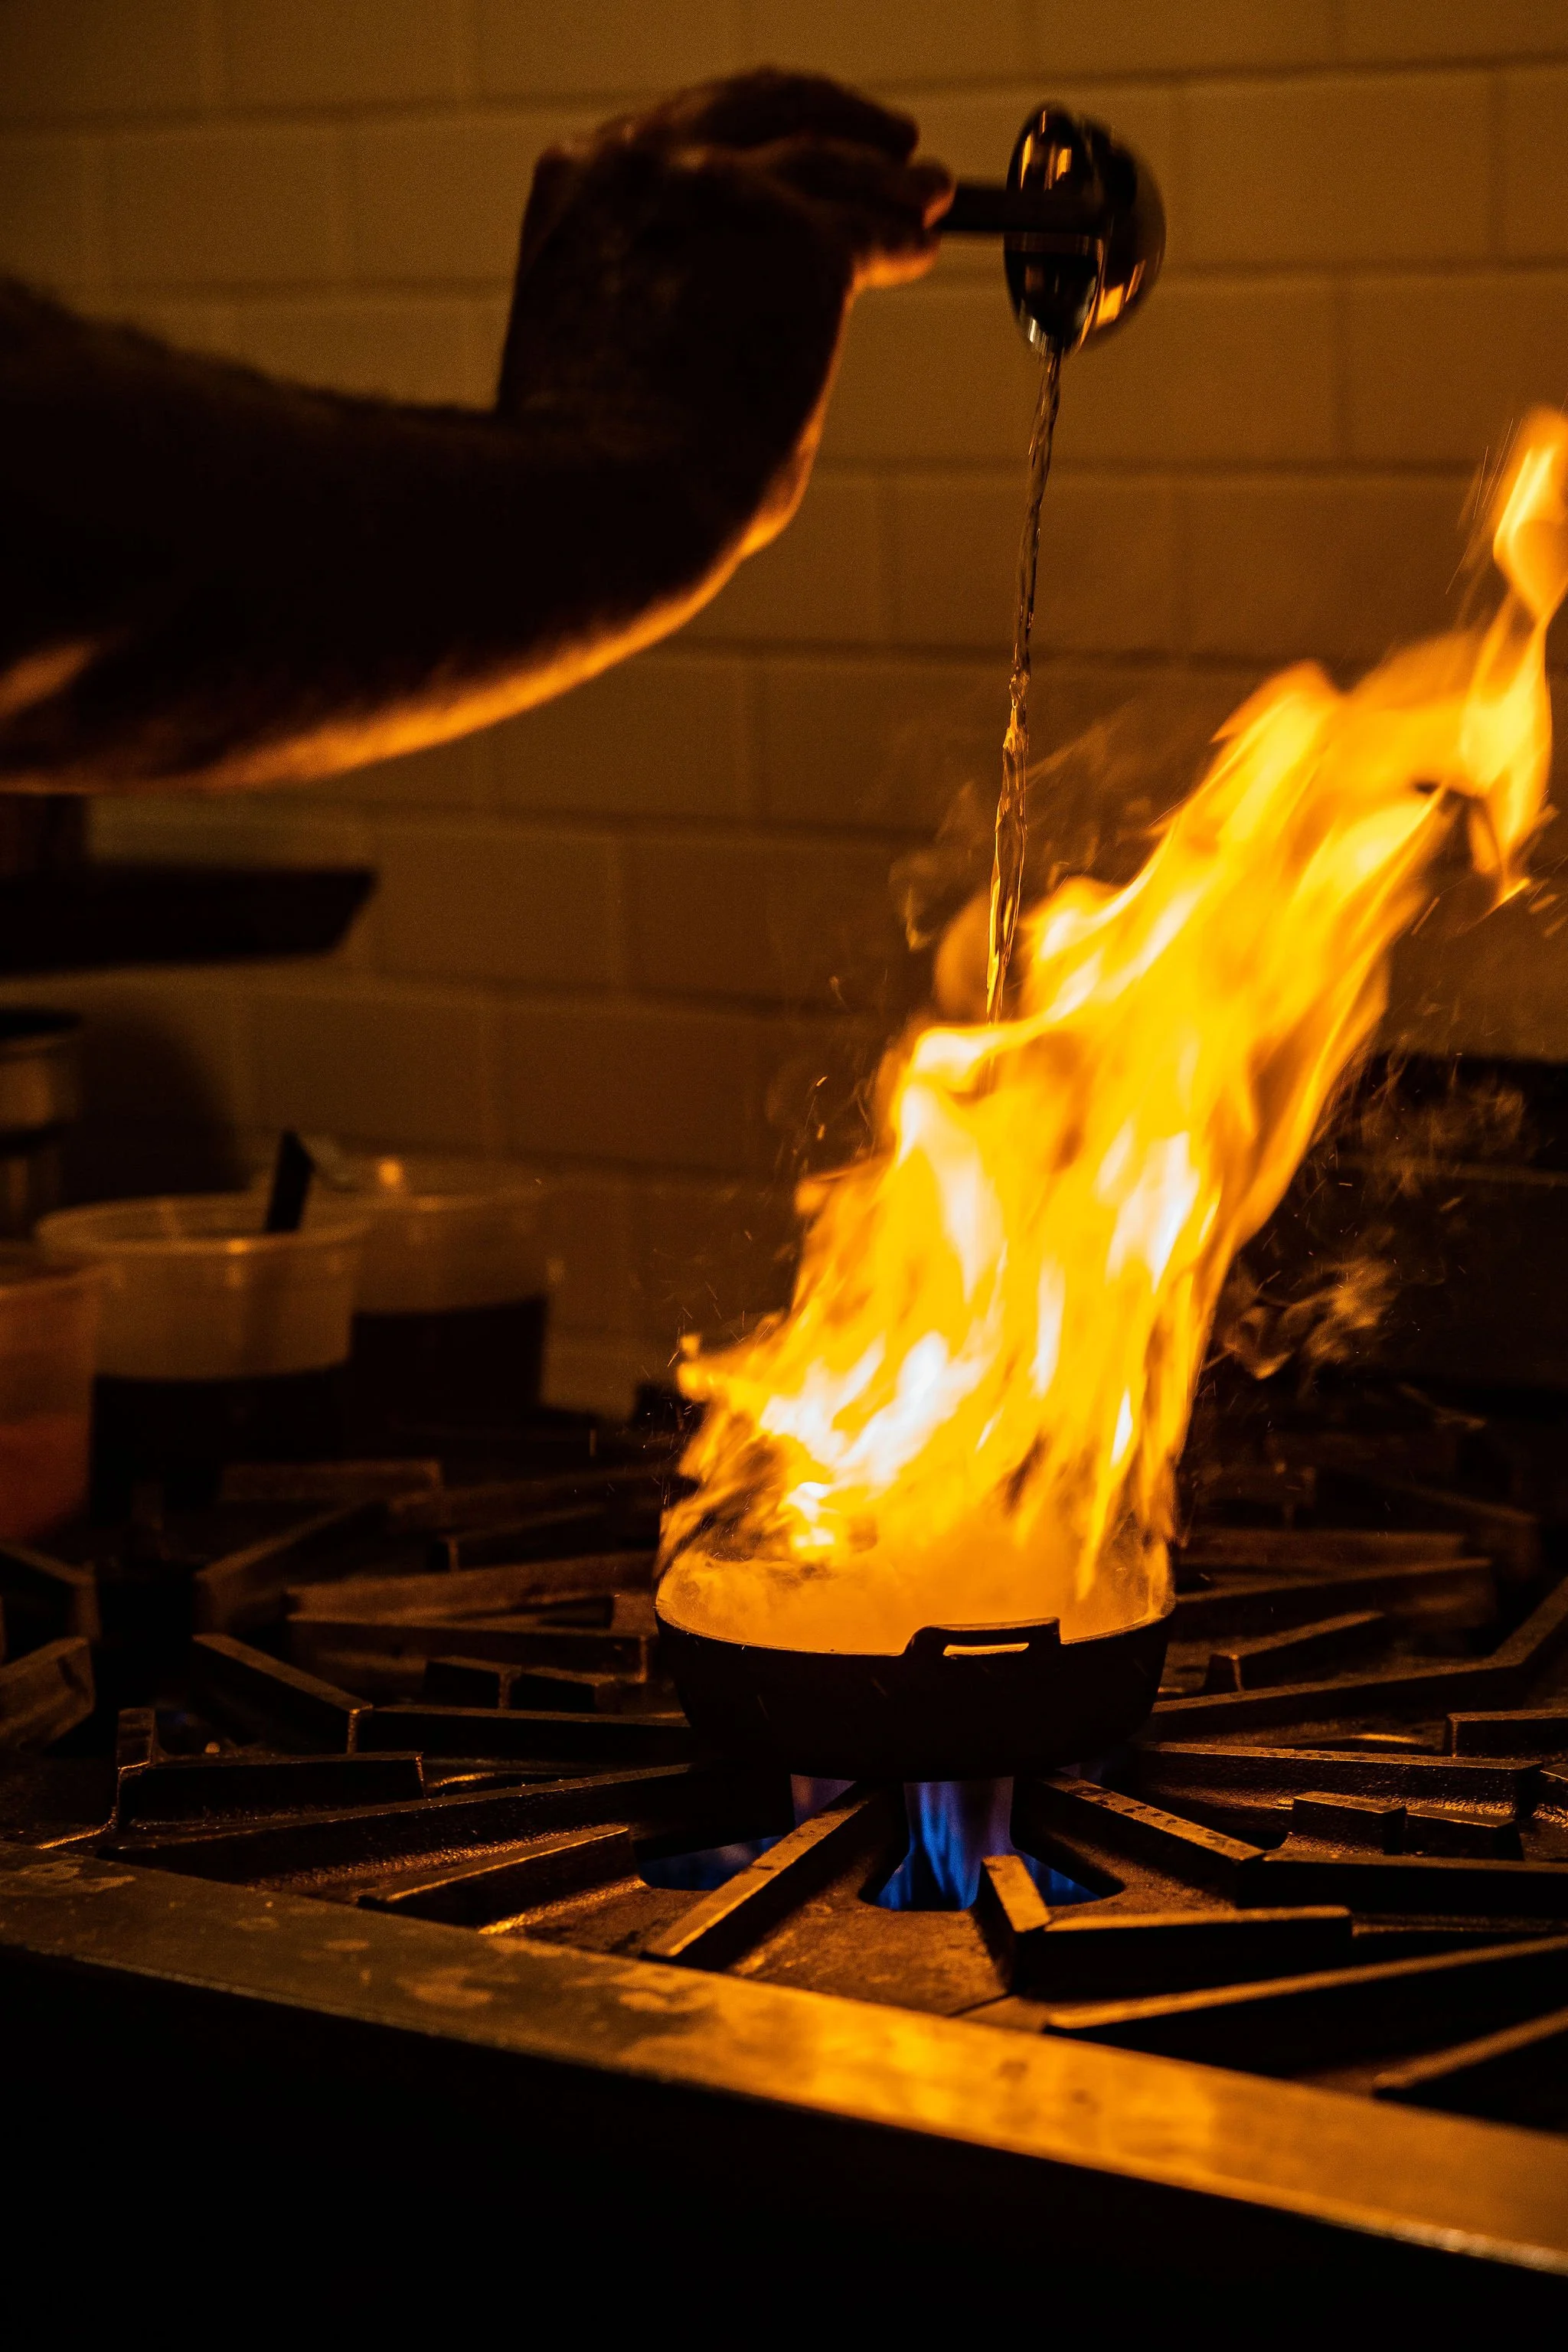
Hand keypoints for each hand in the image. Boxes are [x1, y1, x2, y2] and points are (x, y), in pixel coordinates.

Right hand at [496, 70, 951, 565]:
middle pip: (766, 109)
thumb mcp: (607, 331)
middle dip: (835, 121)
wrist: (603, 494)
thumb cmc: (594, 459)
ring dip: (886, 181)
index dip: (753, 134)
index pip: (683, 132)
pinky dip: (899, 238)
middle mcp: (650, 166)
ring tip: (925, 199)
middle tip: (886, 147)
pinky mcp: (804, 244)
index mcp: (581, 187)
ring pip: (831, 166)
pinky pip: (869, 230)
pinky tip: (917, 249)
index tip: (791, 146)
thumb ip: (670, 293)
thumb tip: (754, 325)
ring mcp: (730, 195)